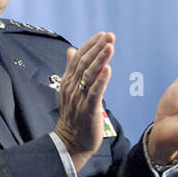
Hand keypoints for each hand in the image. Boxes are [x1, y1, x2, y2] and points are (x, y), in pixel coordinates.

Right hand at [54, 31, 113, 172]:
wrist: (70, 142)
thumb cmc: (74, 115)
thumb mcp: (71, 89)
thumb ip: (72, 69)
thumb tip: (72, 50)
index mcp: (68, 81)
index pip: (79, 58)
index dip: (91, 45)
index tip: (103, 34)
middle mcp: (72, 87)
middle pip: (84, 63)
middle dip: (97, 48)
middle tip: (110, 36)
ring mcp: (78, 98)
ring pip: (89, 75)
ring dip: (100, 60)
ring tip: (110, 46)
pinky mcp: (87, 110)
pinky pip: (94, 93)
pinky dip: (101, 81)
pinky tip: (108, 69)